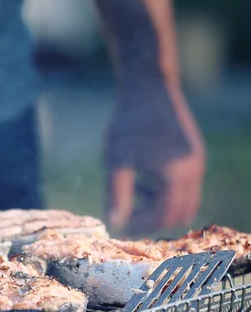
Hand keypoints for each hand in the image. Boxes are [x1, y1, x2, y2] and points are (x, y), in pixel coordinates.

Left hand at [105, 83, 205, 234]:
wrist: (148, 86)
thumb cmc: (128, 123)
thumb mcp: (116, 162)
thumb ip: (117, 196)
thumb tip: (113, 224)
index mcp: (175, 175)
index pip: (163, 216)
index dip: (141, 225)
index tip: (120, 224)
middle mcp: (193, 171)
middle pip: (179, 214)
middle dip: (153, 221)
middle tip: (128, 217)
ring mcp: (197, 162)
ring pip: (185, 201)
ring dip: (160, 206)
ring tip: (133, 194)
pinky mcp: (195, 154)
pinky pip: (186, 185)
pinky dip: (166, 191)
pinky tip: (143, 179)